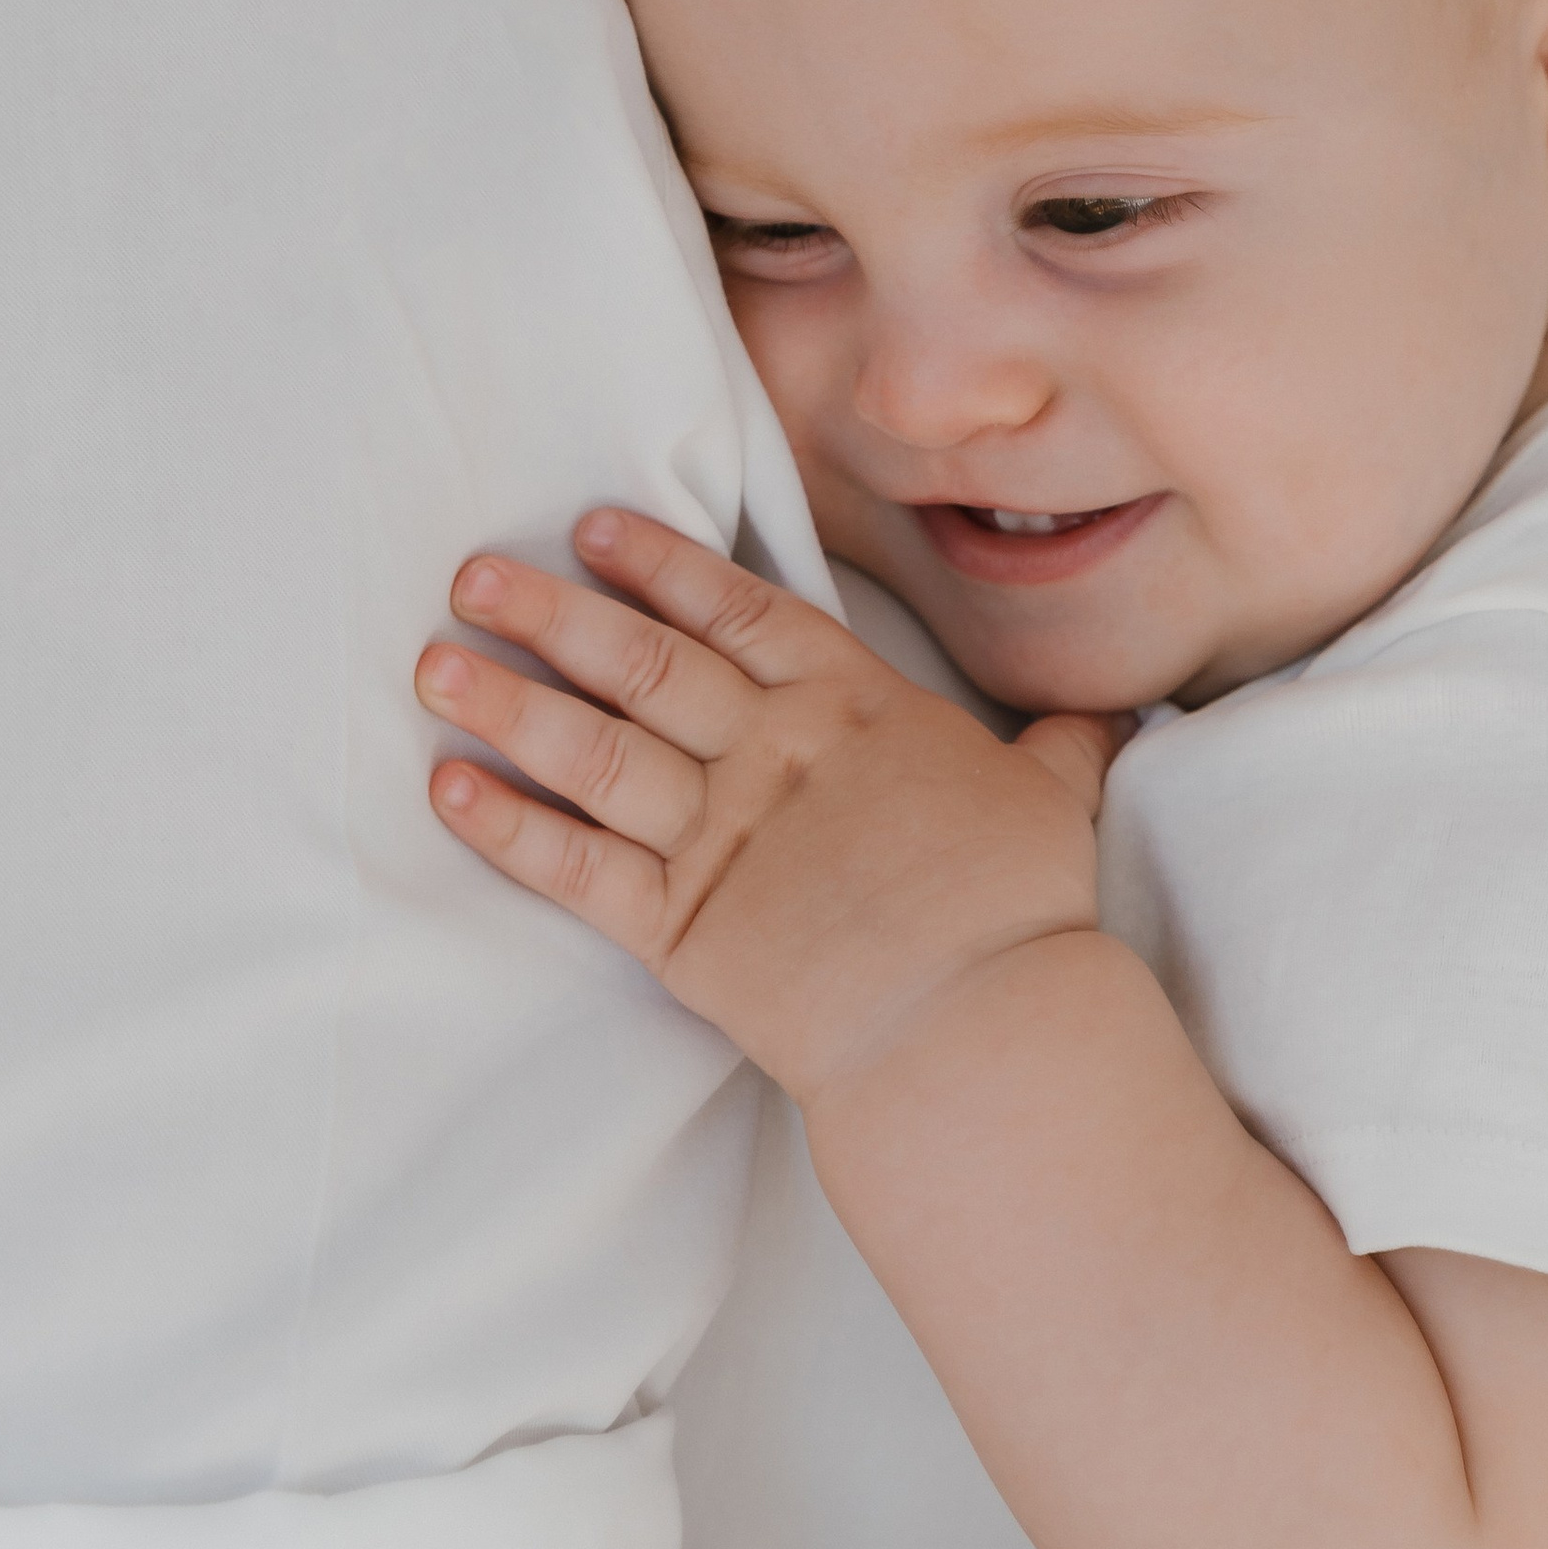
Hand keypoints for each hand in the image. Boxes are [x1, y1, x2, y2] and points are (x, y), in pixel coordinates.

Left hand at [417, 509, 1122, 1105]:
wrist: (976, 1021)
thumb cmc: (1016, 907)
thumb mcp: (1051, 799)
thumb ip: (1061, 749)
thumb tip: (1113, 719)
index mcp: (851, 707)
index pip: (738, 614)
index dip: (662, 566)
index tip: (597, 528)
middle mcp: (770, 754)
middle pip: (642, 664)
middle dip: (552, 613)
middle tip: (476, 571)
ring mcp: (720, 838)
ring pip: (592, 750)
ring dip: (506, 702)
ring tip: (434, 663)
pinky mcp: (682, 928)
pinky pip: (576, 867)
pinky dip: (508, 828)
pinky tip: (450, 790)